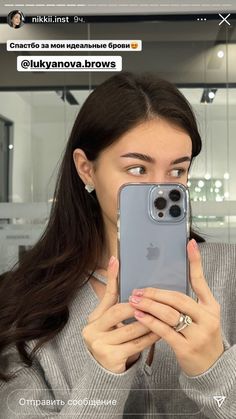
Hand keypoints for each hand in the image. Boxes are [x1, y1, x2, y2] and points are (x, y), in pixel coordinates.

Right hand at [82, 256, 159, 373]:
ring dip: (151, 321)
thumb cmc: (114, 342)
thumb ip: (116, 304)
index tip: (116, 260)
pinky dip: (151, 336)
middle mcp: (92, 331)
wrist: (107, 374)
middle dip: (139, 305)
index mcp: (93, 319)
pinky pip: (137, 344)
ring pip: (132, 328)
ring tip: (165, 315)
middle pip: (119, 311)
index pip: (106, 295)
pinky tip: (161, 332)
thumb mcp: (112, 323)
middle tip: (155, 300)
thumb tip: (118, 272)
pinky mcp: (112, 358)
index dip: (112, 277)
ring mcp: (100, 346)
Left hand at [128, 239, 223, 376]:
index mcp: (211, 307)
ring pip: (169, 314)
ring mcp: (198, 334)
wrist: (210, 367)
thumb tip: (164, 285)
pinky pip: (164, 331)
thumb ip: (188, 302)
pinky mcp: (186, 348)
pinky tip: (139, 316)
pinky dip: (150, 322)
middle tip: (138, 290)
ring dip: (148, 306)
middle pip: (177, 299)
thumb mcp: (201, 317)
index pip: (201, 281)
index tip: (189, 244)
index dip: (195, 262)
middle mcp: (207, 318)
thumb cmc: (200, 336)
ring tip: (134, 301)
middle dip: (155, 293)